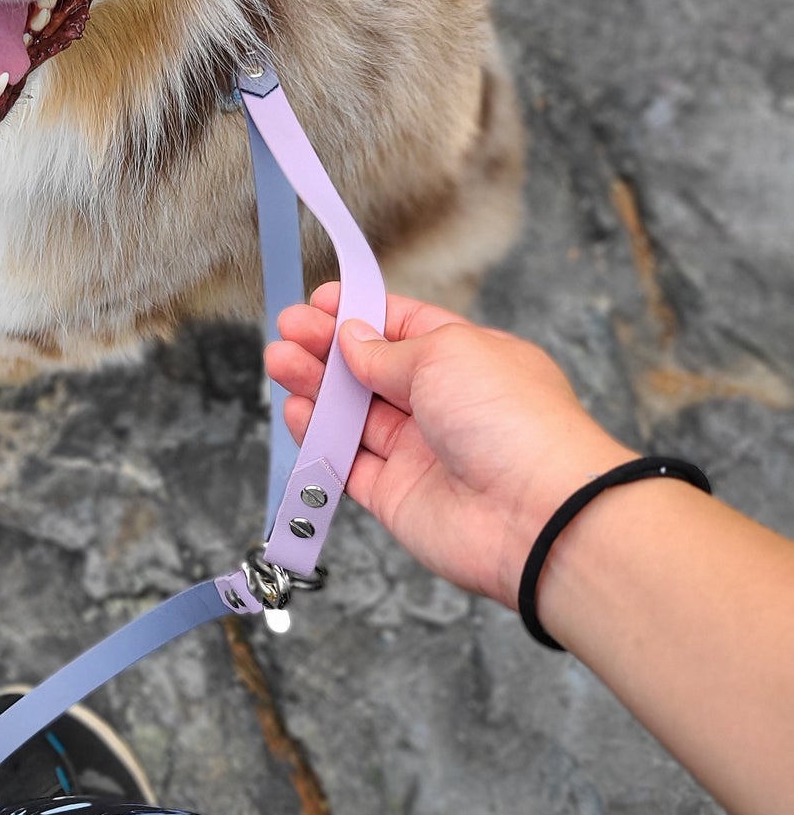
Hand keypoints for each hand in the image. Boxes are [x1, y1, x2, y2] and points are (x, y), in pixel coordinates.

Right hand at [266, 284, 632, 609]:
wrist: (536, 513)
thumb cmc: (511, 421)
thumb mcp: (445, 354)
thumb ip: (386, 350)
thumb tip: (352, 339)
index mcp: (467, 360)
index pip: (405, 328)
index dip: (360, 313)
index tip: (320, 301)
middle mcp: (443, 405)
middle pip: (370, 370)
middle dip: (326, 347)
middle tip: (287, 331)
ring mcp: (418, 452)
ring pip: (352, 415)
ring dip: (314, 389)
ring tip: (278, 363)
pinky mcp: (395, 496)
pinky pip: (346, 464)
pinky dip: (319, 440)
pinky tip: (297, 413)